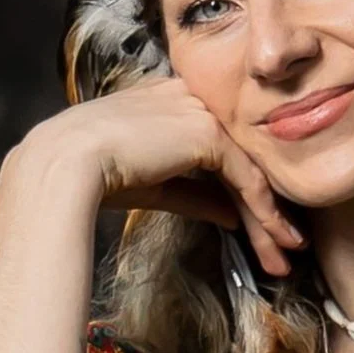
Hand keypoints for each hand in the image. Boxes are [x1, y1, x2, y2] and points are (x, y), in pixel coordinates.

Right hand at [21, 75, 305, 275]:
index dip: (243, 189)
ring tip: (287, 254)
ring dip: (270, 217)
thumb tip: (234, 217)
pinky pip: (245, 176)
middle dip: (265, 207)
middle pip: (241, 157)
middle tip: (287, 246)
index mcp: (172, 100)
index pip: (220, 146)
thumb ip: (198, 195)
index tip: (262, 225)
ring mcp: (202, 111)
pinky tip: (273, 237)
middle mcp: (191, 98)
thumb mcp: (157, 186)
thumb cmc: (97, 175)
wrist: (65, 166)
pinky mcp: (208, 133)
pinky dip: (262, 210)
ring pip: (249, 168)